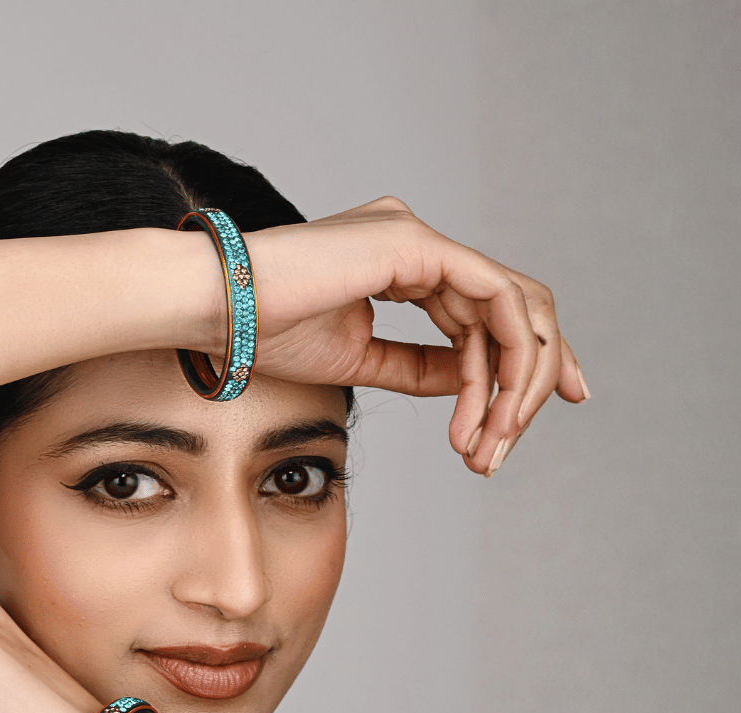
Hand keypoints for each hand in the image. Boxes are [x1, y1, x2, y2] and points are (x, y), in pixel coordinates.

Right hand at [245, 197, 587, 474]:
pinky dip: (508, 353)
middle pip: (510, 308)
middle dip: (530, 377)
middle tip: (513, 440)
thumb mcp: (360, 359)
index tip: (519, 421)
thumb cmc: (265, 332)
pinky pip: (495, 297)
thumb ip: (419, 365)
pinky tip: (498, 401)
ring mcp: (418, 238)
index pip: (482, 310)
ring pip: (511, 307)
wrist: (217, 309)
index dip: (515, 364)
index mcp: (401, 262)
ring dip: (513, 381)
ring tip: (492, 439)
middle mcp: (418, 244)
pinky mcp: (415, 244)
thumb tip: (474, 380)